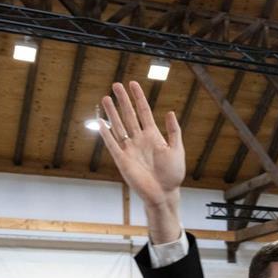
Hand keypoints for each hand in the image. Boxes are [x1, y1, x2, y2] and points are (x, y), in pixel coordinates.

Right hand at [98, 82, 184, 240]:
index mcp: (153, 136)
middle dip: (122, 100)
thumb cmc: (173, 174)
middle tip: (115, 85)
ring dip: (112, 113)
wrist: (164, 193)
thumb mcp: (177, 150)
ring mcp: (130, 149)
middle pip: (129, 115)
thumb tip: (169, 112)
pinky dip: (106, 134)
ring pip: (118, 126)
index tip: (133, 84)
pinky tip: (100, 122)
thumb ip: (174, 132)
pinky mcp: (122, 160)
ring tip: (105, 98)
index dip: (138, 98)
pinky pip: (112, 144)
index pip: (144, 112)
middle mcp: (140, 140)